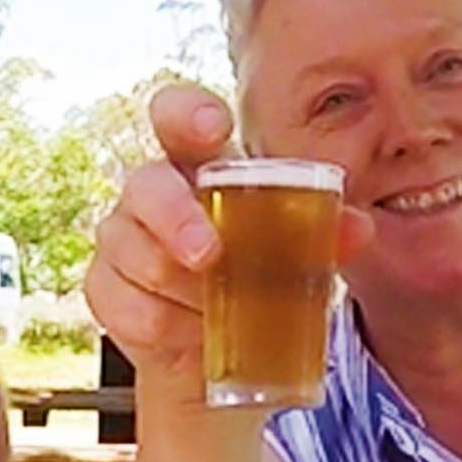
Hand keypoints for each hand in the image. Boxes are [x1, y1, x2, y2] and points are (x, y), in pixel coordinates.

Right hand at [83, 82, 371, 403]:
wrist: (220, 351)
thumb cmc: (257, 278)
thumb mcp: (296, 253)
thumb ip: (324, 233)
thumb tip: (358, 226)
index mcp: (197, 164)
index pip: (174, 114)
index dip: (185, 111)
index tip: (213, 125)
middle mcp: (151, 193)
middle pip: (145, 185)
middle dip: (175, 219)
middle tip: (210, 255)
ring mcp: (121, 239)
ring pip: (135, 254)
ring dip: (184, 289)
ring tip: (219, 310)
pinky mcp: (104, 288)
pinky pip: (126, 305)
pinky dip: (166, 324)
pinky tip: (192, 331)